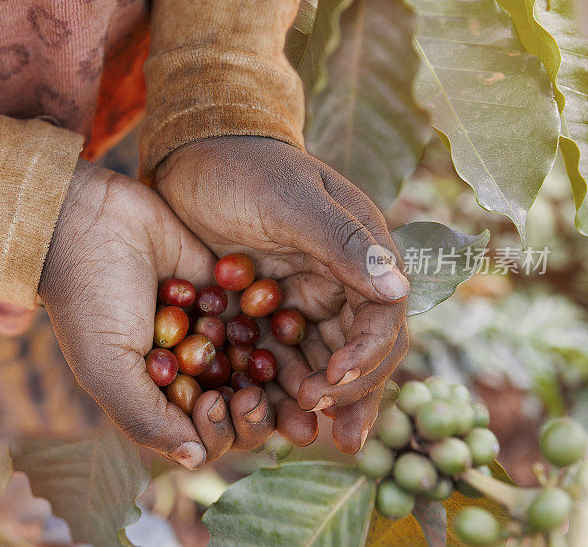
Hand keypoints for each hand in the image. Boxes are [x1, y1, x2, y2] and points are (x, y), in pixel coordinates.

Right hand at [38, 160, 312, 467]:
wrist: (90, 219)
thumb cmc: (90, 301)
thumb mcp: (107, 368)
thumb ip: (148, 419)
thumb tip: (196, 460)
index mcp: (157, 395)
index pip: (205, 434)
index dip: (222, 430)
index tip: (219, 402)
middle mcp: (187, 368)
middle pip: (239, 405)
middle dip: (254, 409)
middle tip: (255, 395)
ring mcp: (208, 329)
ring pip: (254, 364)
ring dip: (270, 371)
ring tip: (270, 361)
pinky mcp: (224, 292)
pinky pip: (257, 314)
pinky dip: (266, 319)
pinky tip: (269, 314)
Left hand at [156, 136, 409, 453]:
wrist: (193, 157)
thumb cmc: (245, 170)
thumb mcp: (292, 202)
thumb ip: (343, 243)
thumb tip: (400, 287)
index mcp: (361, 251)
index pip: (381, 316)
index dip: (365, 356)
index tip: (331, 383)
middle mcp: (340, 280)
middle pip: (358, 350)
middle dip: (349, 393)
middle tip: (331, 437)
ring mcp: (303, 297)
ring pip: (322, 360)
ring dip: (316, 400)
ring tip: (300, 437)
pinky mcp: (267, 309)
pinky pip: (281, 355)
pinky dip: (278, 385)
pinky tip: (269, 414)